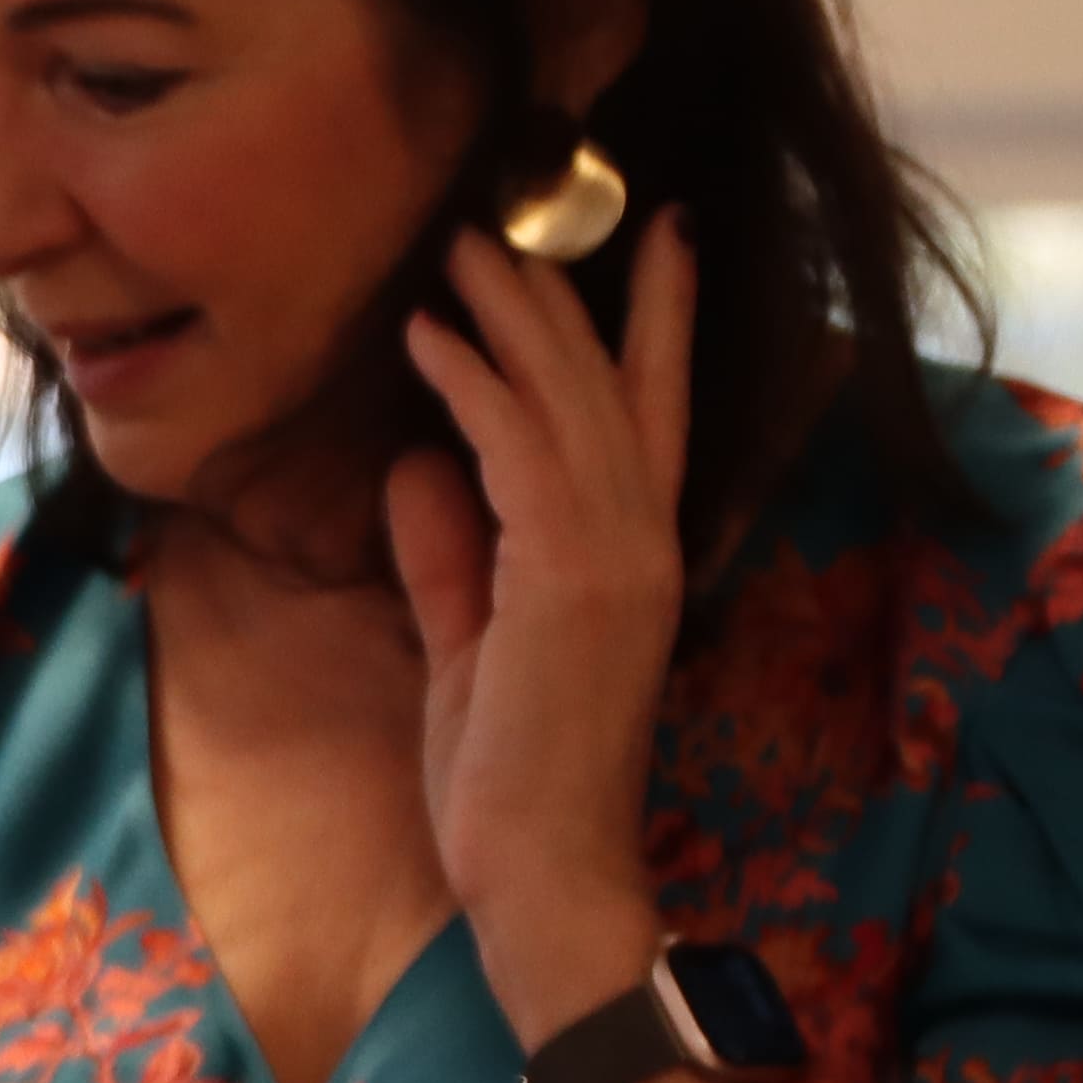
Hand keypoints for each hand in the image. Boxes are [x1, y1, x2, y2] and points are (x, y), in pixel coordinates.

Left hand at [392, 209, 695, 1047]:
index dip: (654, 322)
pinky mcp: (574, 580)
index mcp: (630, 554)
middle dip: (559, 294)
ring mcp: (619, 556)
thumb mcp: (467, 649)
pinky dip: (477, 390)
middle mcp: (644, 539)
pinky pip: (522, 455)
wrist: (542, 871)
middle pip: (610, 382)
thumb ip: (452, 558)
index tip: (660, 236)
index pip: (652, 410)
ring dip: (511, 317)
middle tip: (505, 211)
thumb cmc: (507, 780)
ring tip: (456, 245)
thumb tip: (422, 469)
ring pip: (567, 401)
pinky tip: (430, 340)